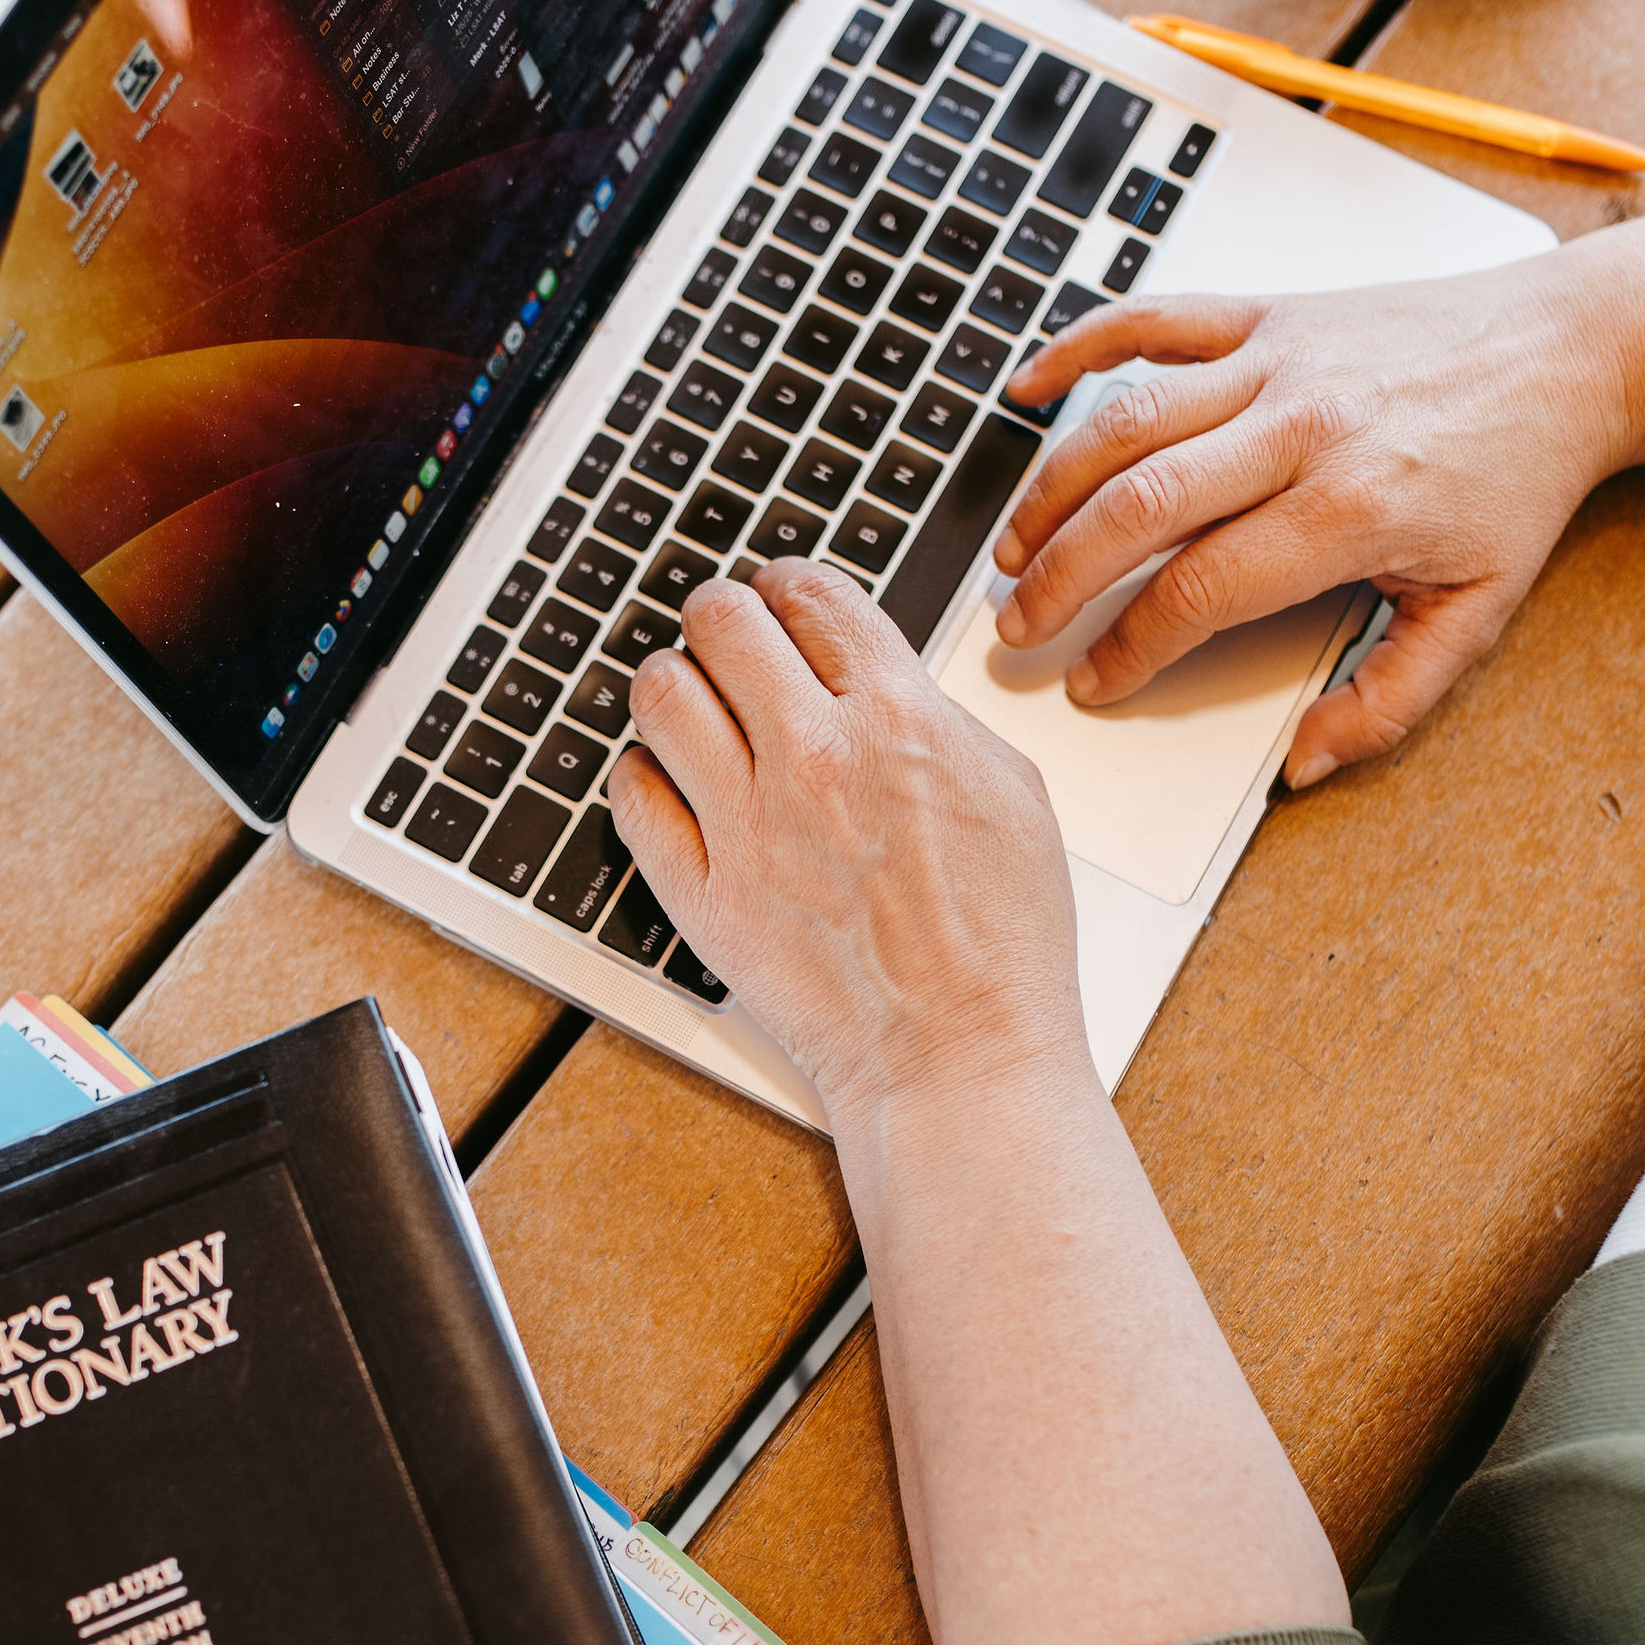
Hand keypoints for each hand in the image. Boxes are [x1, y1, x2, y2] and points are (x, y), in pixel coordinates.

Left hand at [609, 561, 1086, 1118]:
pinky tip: (671, 786)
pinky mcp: (703, 894)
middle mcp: (813, 759)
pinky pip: (633, 797)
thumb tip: (876, 676)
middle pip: (721, 622)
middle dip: (723, 619)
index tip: (781, 602)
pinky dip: (643, 778)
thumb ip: (933, 715)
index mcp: (897, 719)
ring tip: (693, 706)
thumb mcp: (1011, 790)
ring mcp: (747, 826)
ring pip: (661, 694)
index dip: (788, 587)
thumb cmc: (1002, 943)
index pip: (809, 594)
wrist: (959, 1056)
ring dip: (674, 685)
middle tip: (728, 641)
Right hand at [993, 224, 1644, 785]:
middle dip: (1061, 577)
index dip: (1131, 647)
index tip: (1096, 682)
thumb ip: (1389, 699)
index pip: (1200, 589)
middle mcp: (1303, 427)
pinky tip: (1027, 389)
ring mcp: (1279, 359)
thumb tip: (1307, 763)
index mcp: (1349, 509)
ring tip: (1013, 548)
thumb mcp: (1474, 612)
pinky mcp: (1270, 311)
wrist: (1569, 351)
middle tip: (1021, 626)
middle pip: (1139, 506)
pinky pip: (1154, 318)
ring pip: (1127, 421)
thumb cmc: (1516, 476)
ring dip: (1052, 487)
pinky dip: (1079, 347)